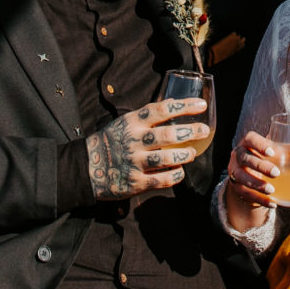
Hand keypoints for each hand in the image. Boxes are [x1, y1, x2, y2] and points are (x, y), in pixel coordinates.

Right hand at [87, 97, 209, 199]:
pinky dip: (175, 176)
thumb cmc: (110, 142)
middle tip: (204, 130)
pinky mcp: (135, 183)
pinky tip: (180, 172)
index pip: (161, 110)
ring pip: (167, 159)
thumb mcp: (123, 122)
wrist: (86, 168)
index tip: (201, 105)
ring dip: (184, 156)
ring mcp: (135, 162)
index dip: (184, 106)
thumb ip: (145, 118)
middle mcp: (134, 141)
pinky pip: (161, 180)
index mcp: (132, 122)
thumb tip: (174, 107)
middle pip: (168, 135)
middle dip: (190, 132)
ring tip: (192, 153)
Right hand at [222, 131, 285, 232]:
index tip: (271, 152)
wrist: (254, 176)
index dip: (258, 144)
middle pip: (245, 158)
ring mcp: (236, 171)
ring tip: (272, 190)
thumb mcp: (282, 153)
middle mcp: (239, 155)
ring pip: (241, 176)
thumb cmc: (269, 159)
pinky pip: (245, 193)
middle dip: (260, 166)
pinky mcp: (237, 187)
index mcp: (250, 142)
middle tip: (276, 173)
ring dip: (256, 184)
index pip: (250, 138)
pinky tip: (272, 203)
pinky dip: (259, 199)